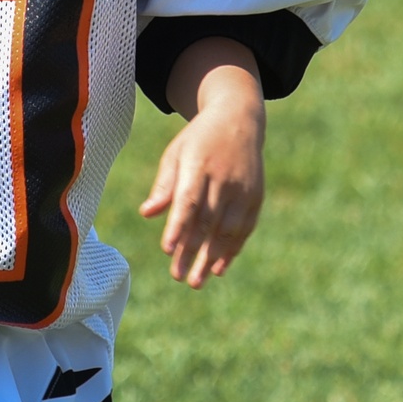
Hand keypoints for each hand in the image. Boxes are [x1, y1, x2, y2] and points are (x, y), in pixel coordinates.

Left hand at [139, 43, 264, 288]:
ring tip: (196, 281)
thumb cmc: (198, 140)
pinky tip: (219, 269)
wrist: (239, 120)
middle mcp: (224, 177)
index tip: (167, 249)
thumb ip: (164, 185)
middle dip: (192, 251)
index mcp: (199, 163)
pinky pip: (244, 228)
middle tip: (177, 276)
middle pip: (207, 221)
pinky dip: (232, 250)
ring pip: (227, 229)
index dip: (179, 225)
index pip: (188, 199)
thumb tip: (147, 213)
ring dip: (212, 258)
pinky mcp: (256, 196)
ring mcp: (243, 188)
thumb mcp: (176, 153)